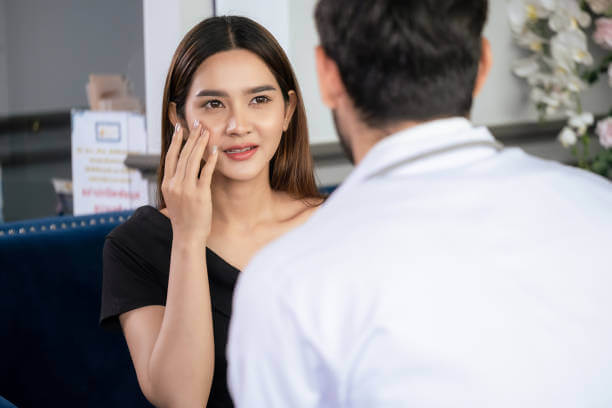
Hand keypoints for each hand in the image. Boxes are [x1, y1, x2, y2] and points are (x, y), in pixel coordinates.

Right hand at [161, 120, 218, 243]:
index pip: (170, 157)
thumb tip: (180, 169)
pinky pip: (205, 172)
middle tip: (197, 124)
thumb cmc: (183, 218)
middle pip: (182, 155)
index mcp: (166, 184)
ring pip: (192, 160)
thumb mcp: (174, 198)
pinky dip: (210, 160)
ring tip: (206, 132)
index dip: (175, 141)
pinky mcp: (199, 194)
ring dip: (200, 144)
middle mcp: (174, 184)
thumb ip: (175, 183)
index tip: (180, 128)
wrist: (187, 236)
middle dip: (191, 137)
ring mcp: (186, 189)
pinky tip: (215, 150)